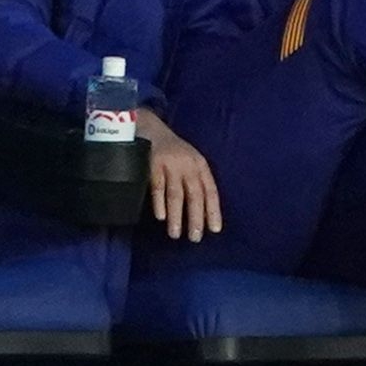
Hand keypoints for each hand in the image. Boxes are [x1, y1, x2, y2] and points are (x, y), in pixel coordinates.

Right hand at [132, 108, 220, 242]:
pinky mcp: (153, 164)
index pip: (210, 191)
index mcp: (200, 165)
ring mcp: (170, 164)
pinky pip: (158, 187)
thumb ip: (195, 182)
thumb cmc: (172, 151)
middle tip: (195, 238)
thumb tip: (202, 214)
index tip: (215, 229)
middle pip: (195, 195)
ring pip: (176, 194)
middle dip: (196, 218)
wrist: (150, 127)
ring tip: (175, 234)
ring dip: (176, 216)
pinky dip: (159, 203)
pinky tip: (161, 217)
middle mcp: (188, 164)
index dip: (213, 210)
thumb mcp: (189, 162)